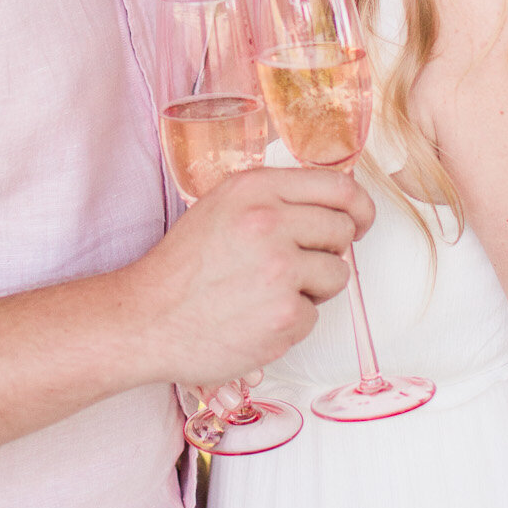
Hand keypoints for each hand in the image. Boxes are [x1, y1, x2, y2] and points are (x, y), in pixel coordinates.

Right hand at [126, 165, 373, 389]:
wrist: (148, 319)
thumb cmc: (183, 267)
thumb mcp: (222, 207)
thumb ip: (272, 198)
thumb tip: (331, 204)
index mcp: (255, 189)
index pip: (337, 186)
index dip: (358, 206)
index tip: (360, 220)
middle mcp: (270, 222)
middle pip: (342, 230)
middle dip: (329, 249)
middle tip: (298, 264)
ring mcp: (280, 271)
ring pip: (338, 274)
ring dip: (314, 287)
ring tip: (271, 292)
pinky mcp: (286, 316)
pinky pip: (316, 315)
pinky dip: (293, 321)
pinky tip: (258, 318)